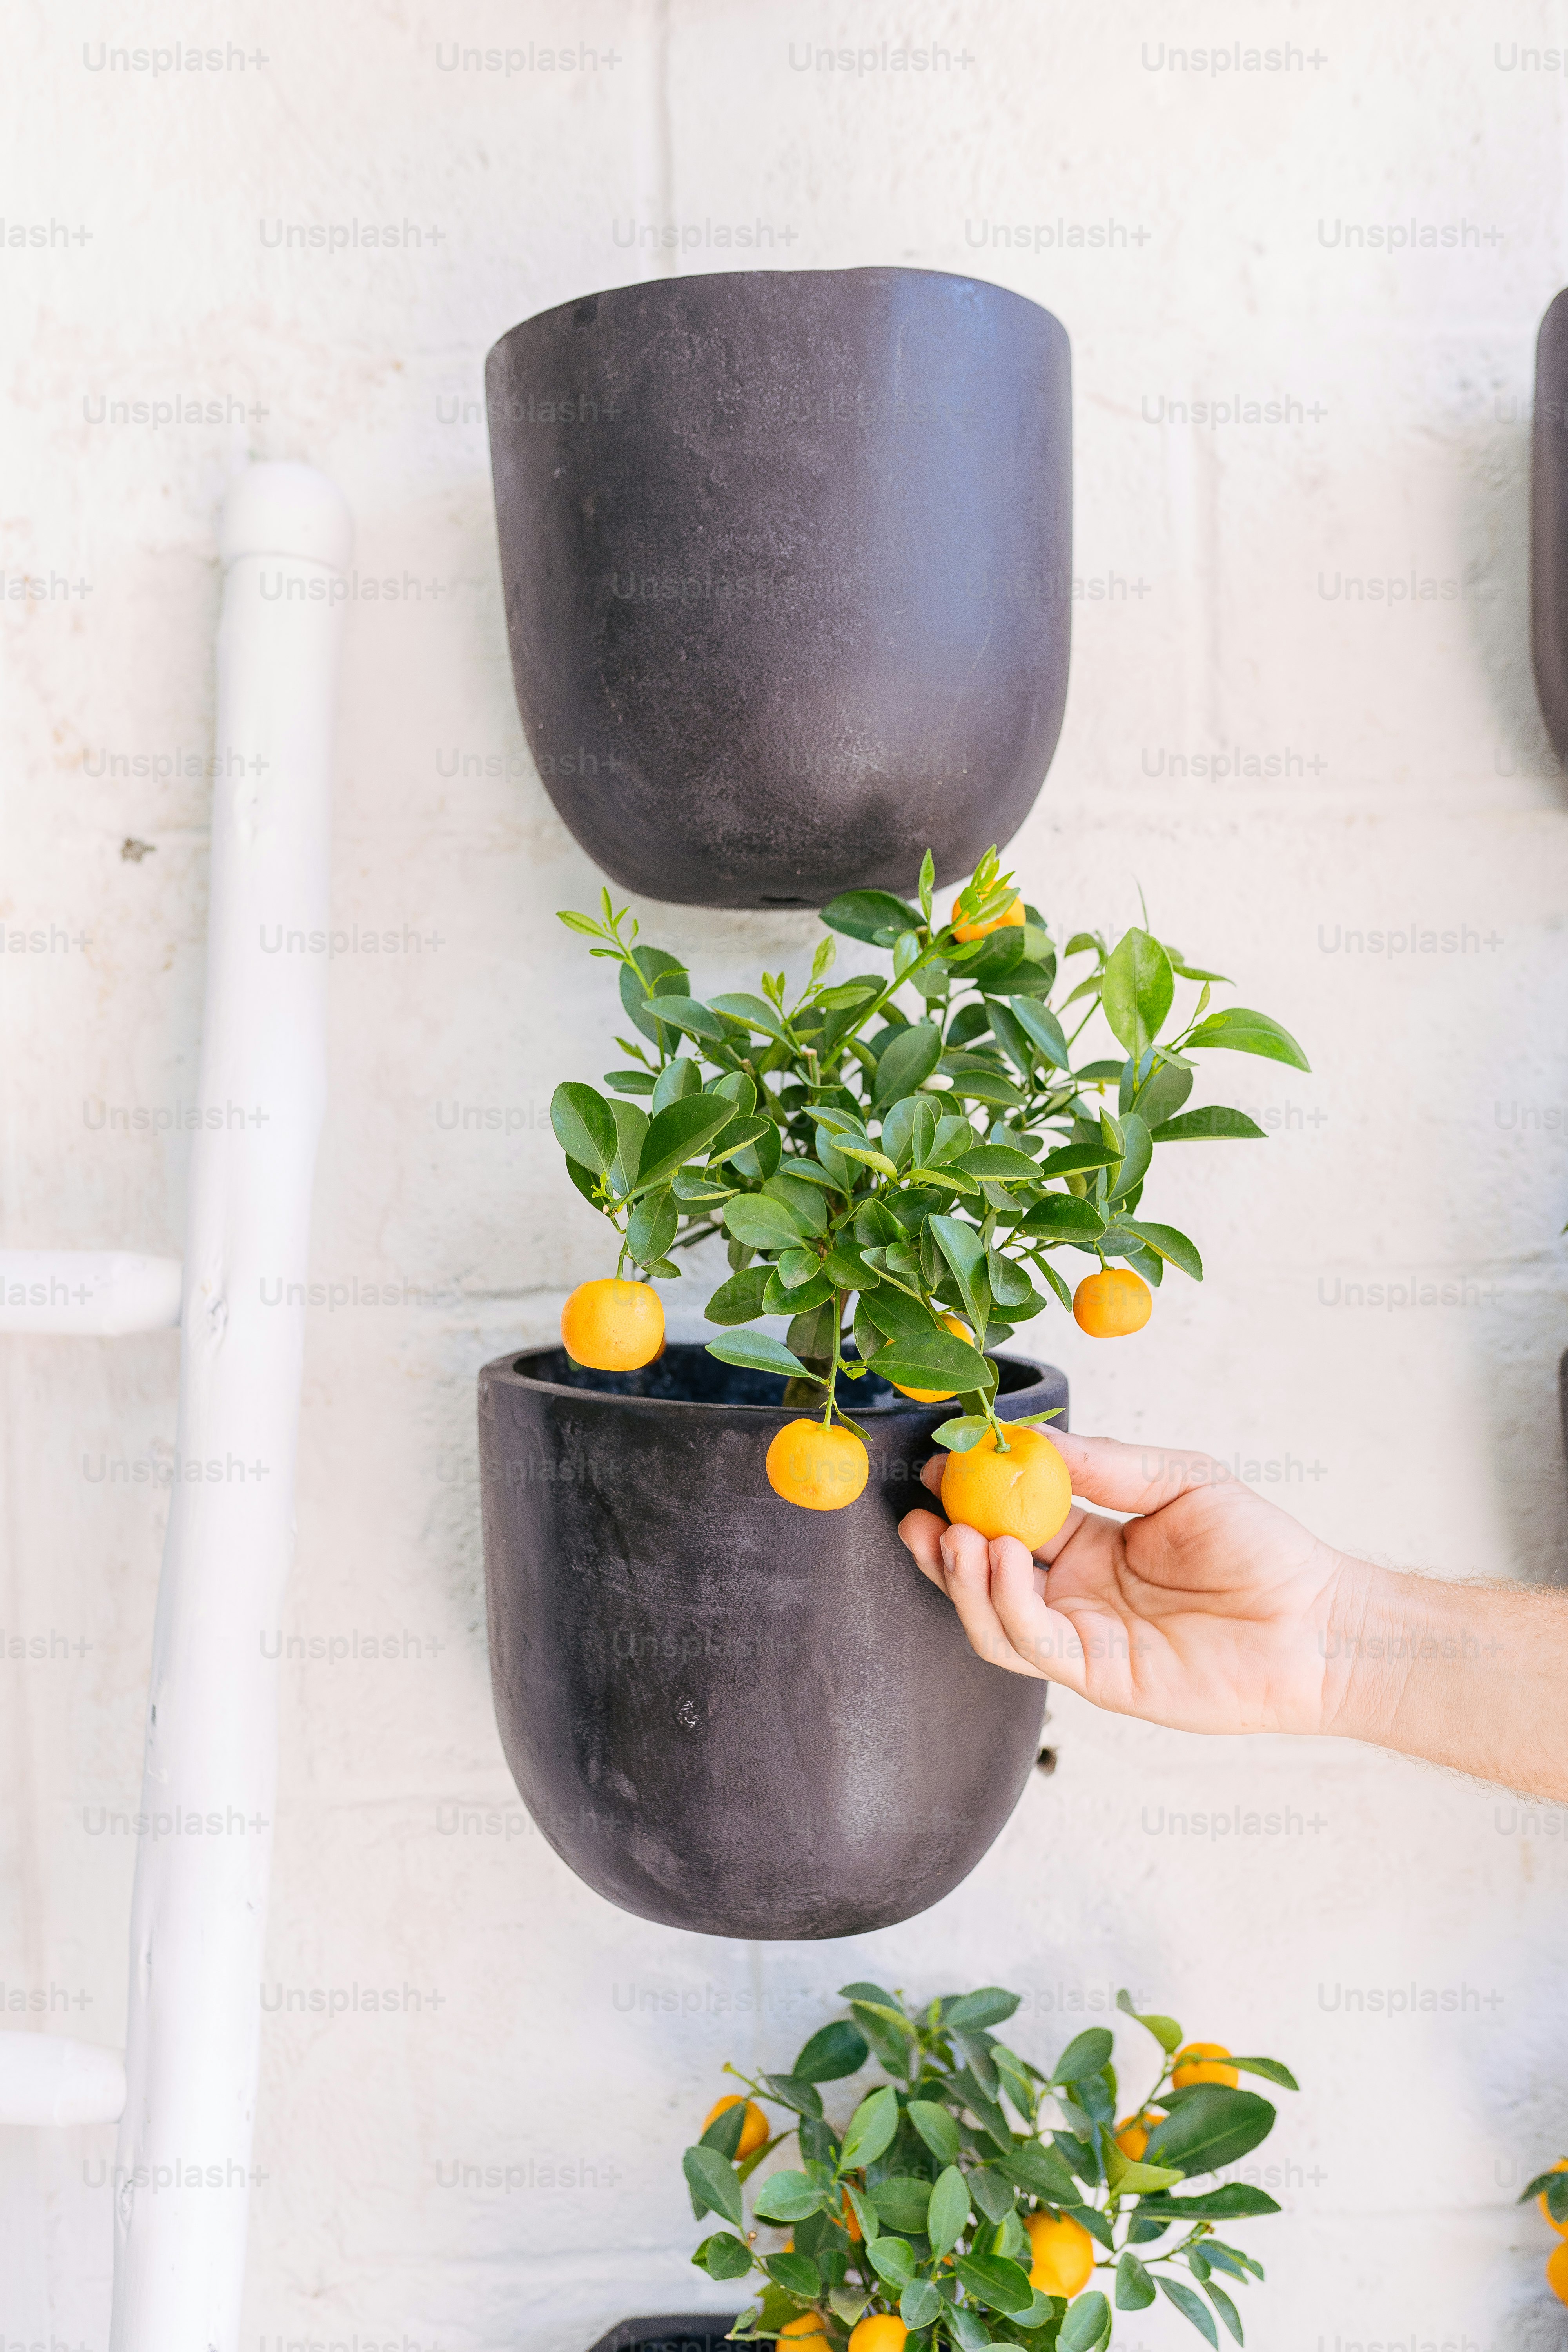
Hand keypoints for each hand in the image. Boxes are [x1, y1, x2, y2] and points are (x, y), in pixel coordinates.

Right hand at [898, 1430, 1359, 1736]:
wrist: (1320, 1623)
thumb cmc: (1262, 1549)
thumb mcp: (1179, 1478)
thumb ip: (1104, 1463)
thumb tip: (1031, 1438)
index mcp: (1092, 1544)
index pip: (1012, 1517)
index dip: (970, 1495)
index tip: (940, 1464)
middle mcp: (1078, 1593)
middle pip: (986, 1573)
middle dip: (942, 1544)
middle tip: (918, 1510)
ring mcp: (1084, 1638)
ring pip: (994, 1616)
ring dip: (962, 1577)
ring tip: (952, 1534)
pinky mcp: (1100, 1676)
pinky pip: (1034, 1645)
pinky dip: (1006, 1605)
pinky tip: (998, 1559)